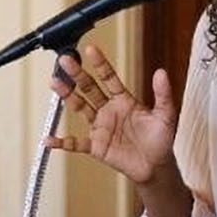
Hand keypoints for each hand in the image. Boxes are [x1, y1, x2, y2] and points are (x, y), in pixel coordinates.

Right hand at [47, 45, 176, 185]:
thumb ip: (163, 94)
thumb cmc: (161, 140)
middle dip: (77, 74)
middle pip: (89, 88)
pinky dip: (62, 142)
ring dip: (67, 96)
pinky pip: (76, 143)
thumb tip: (161, 72)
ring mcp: (100, 127)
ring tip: (55, 83)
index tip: (91, 50)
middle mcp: (108, 110)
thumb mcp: (166, 115)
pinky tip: (50, 139)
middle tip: (66, 60)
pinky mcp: (96, 146)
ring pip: (80, 108)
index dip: (100, 64)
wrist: (156, 167)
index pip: (108, 78)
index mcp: (123, 100)